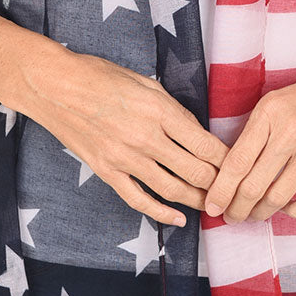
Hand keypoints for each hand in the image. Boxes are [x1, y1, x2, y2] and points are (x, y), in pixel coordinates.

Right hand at [25, 49, 230, 228]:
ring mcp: (125, 158)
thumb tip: (196, 133)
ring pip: (173, 190)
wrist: (54, 86)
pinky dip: (161, 214)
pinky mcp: (106, 171)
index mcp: (159, 111)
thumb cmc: (100, 76)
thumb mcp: (145, 82)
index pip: (206, 145)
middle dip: (220, 184)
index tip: (240, 165)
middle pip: (196, 171)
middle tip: (233, 190)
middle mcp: (146, 138)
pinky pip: (139, 200)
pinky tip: (177, 219)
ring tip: (214, 207)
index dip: (228, 159)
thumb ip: (173, 110)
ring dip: (198, 201)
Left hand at [202, 46, 295, 223]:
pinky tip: (286, 209)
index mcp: (269, 113)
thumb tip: (231, 170)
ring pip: (278, 197)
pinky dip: (293, 212)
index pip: (236, 162)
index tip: (211, 206)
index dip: (220, 191)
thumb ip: (255, 132)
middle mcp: (290, 132)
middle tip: (230, 217)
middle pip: (253, 185)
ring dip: (261, 213)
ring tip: (255, 215)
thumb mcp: (275, 101)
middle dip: (236, 209)